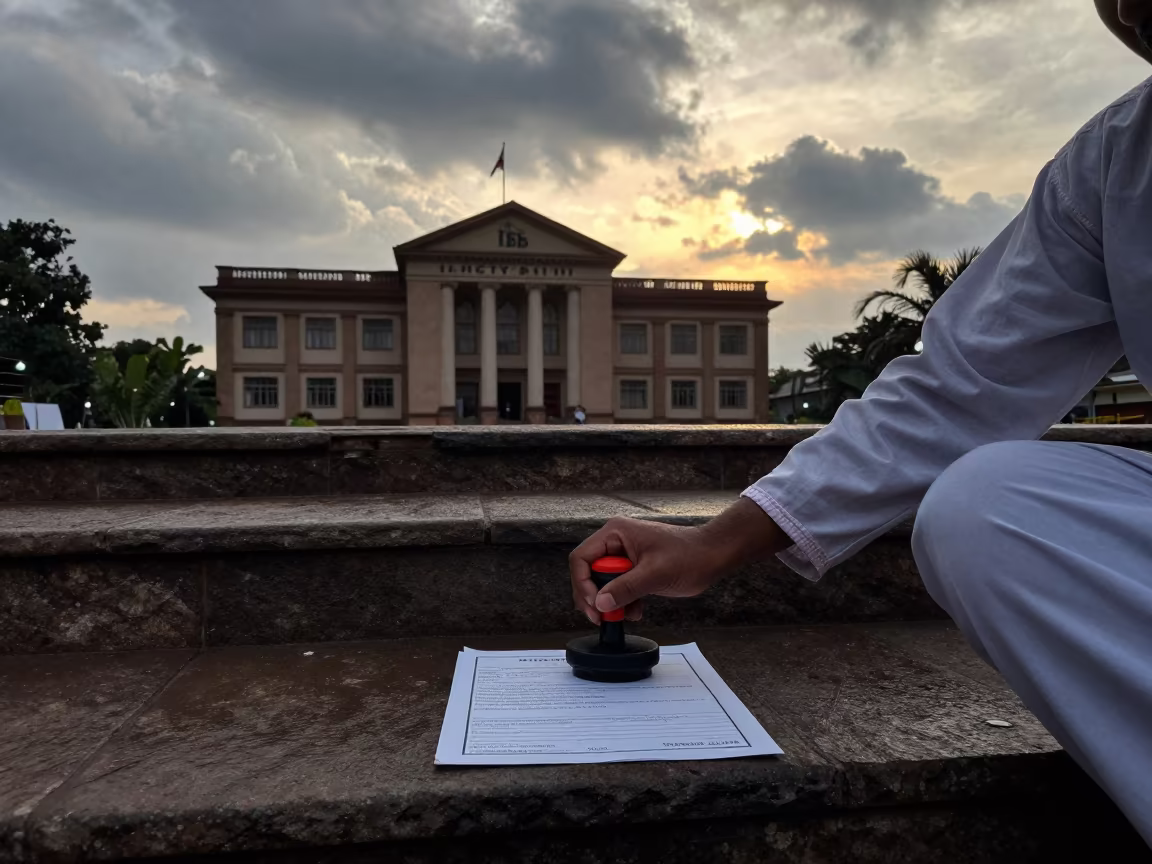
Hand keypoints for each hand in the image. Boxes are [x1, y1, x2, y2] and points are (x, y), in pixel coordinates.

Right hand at [568, 498, 790, 623]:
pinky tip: (636, 611)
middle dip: (594, 597)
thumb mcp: (655, 573)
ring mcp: (624, 557)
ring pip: (601, 584)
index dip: (582, 583)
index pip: (582, 558)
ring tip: (623, 615)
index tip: (594, 605)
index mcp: (615, 534)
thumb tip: (600, 603)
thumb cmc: (689, 555)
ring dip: (609, 603)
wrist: (712, 556)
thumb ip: (625, 588)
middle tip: (602, 617)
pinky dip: (622, 603)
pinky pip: (617, 589)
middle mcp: (615, 543)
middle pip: (588, 573)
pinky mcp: (634, 570)